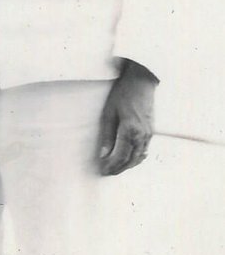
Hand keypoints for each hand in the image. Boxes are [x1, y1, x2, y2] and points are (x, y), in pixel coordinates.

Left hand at [98, 61, 156, 175]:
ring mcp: (149, 134)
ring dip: (127, 165)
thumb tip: (103, 154)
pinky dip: (135, 158)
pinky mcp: (152, 132)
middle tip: (106, 173)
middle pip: (130, 160)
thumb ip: (106, 135)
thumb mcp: (109, 113)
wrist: (141, 82)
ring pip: (138, 158)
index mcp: (130, 130)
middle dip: (118, 169)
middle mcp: (142, 135)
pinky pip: (144, 151)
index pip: (120, 156)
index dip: (111, 165)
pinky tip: (128, 159)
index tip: (102, 170)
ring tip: (115, 168)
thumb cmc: (123, 94)